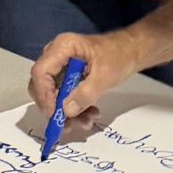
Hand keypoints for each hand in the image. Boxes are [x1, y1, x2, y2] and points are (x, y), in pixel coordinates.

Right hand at [28, 29, 143, 118]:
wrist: (132, 50)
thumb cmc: (120, 56)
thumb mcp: (105, 76)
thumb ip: (85, 93)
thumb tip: (66, 111)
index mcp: (62, 47)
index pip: (41, 73)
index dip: (44, 96)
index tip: (55, 115)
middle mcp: (56, 55)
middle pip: (42, 85)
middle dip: (54, 108)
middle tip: (68, 125)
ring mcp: (60, 65)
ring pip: (52, 94)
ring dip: (66, 112)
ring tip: (87, 122)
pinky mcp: (66, 75)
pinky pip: (62, 95)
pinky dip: (73, 107)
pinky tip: (89, 115)